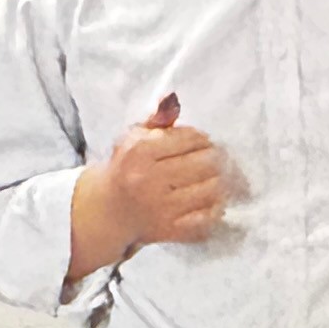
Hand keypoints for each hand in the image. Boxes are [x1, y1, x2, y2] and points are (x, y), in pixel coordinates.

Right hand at [83, 94, 229, 268]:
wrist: (108, 210)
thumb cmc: (126, 167)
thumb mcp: (134, 138)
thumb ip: (157, 119)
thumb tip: (172, 97)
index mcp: (140, 152)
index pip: (191, 138)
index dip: (203, 138)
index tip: (203, 143)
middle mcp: (149, 180)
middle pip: (206, 163)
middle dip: (216, 158)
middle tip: (215, 159)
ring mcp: (160, 208)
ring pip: (212, 189)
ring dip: (220, 182)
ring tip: (215, 178)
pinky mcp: (169, 230)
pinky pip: (207, 218)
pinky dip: (216, 208)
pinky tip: (212, 201)